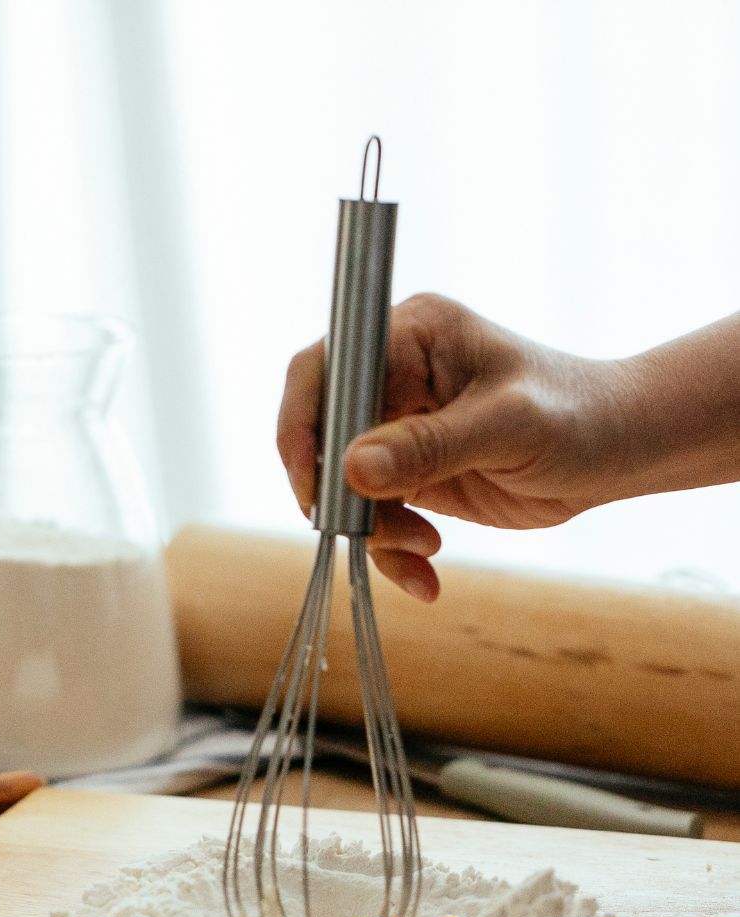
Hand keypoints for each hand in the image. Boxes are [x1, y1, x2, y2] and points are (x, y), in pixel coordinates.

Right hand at [276, 293, 629, 599]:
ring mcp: (400, 429)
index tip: (313, 483)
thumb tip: (353, 469)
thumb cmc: (578, 416)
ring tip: (424, 551)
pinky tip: (427, 575)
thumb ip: (430, 445)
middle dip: (339, 492)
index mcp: (412, 336)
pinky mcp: (412, 475)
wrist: (619, 452)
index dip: (304, 424)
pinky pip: (377, 517)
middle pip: (324, 435)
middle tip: (364, 530)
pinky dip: (393, 552)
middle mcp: (396, 377)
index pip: (327, 369)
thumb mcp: (508, 427)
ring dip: (373, 531)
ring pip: (346, 486)